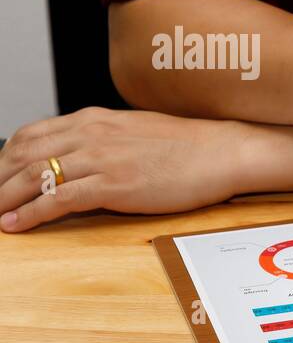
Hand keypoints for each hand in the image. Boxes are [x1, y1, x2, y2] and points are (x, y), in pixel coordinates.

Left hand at [0, 107, 241, 230]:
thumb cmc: (187, 146)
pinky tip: (16, 224)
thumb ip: (102, 140)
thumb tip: (82, 157)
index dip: (3, 158)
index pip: (30, 135)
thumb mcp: (134, 132)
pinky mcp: (113, 184)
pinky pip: (58, 199)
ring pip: (34, 177)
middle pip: (22, 155)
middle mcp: (89, 133)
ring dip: (4, 198)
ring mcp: (100, 158)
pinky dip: (31, 213)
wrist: (222, 152)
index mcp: (93, 119)